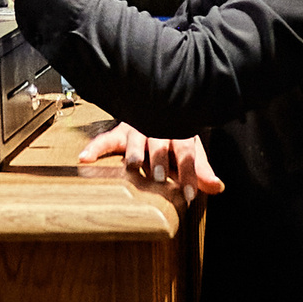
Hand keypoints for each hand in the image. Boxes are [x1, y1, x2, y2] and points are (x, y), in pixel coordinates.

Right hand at [77, 122, 226, 203]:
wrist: (159, 107)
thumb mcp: (191, 151)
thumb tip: (218, 187)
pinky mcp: (119, 132)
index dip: (190, 173)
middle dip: (159, 160)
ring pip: (135, 140)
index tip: (190, 194)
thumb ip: (202, 171)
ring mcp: (137, 129)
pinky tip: (85, 158)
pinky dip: (95, 148)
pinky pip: (105, 139)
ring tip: (132, 166)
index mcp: (179, 133)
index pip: (187, 153)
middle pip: (160, 144)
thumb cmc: (175, 136)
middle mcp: (158, 128)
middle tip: (159, 177)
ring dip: (134, 153)